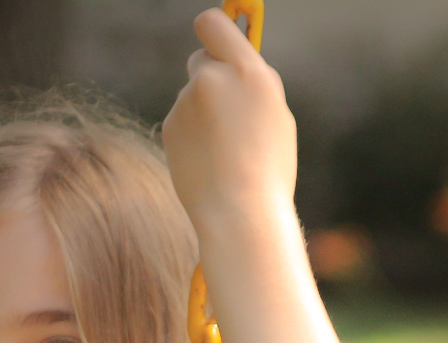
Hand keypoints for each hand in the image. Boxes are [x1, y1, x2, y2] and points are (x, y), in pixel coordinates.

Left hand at [161, 8, 297, 235]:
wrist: (239, 214)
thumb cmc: (269, 171)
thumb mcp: (277, 118)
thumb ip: (252, 85)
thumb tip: (234, 65)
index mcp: (249, 72)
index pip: (213, 23)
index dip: (214, 29)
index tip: (217, 38)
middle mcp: (213, 79)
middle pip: (201, 59)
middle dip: (210, 75)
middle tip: (228, 108)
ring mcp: (186, 102)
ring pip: (194, 97)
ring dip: (206, 115)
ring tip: (227, 152)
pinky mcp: (170, 126)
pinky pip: (184, 122)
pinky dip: (195, 137)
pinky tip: (211, 162)